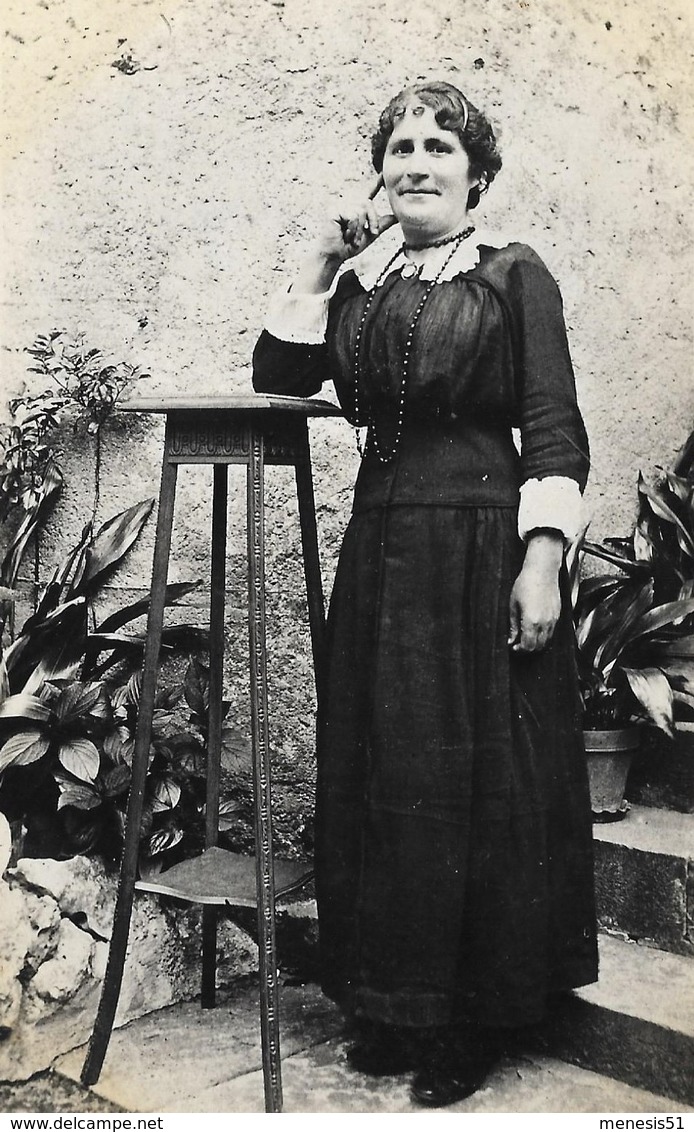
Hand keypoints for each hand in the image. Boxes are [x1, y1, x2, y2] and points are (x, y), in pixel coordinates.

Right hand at [317, 175, 395, 262]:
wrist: (335, 256)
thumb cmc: (349, 246)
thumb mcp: (370, 234)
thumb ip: (381, 224)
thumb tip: (396, 217)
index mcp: (357, 208)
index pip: (368, 193)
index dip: (376, 183)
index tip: (383, 175)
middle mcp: (348, 204)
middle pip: (368, 203)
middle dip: (372, 220)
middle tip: (370, 233)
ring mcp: (340, 205)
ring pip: (361, 210)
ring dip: (360, 228)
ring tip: (353, 238)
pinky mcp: (334, 210)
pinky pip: (352, 215)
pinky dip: (353, 228)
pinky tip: (346, 234)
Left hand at [508, 531, 563, 653]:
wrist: (542, 570)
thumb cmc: (525, 583)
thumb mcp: (513, 605)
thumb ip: (513, 625)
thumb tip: (511, 640)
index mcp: (531, 621)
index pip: (527, 646)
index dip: (519, 650)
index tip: (513, 647)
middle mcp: (545, 623)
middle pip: (538, 647)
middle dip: (527, 649)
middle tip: (518, 645)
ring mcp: (553, 620)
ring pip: (547, 642)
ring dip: (536, 644)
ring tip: (526, 638)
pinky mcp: (558, 615)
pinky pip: (552, 633)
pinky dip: (544, 637)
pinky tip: (536, 631)